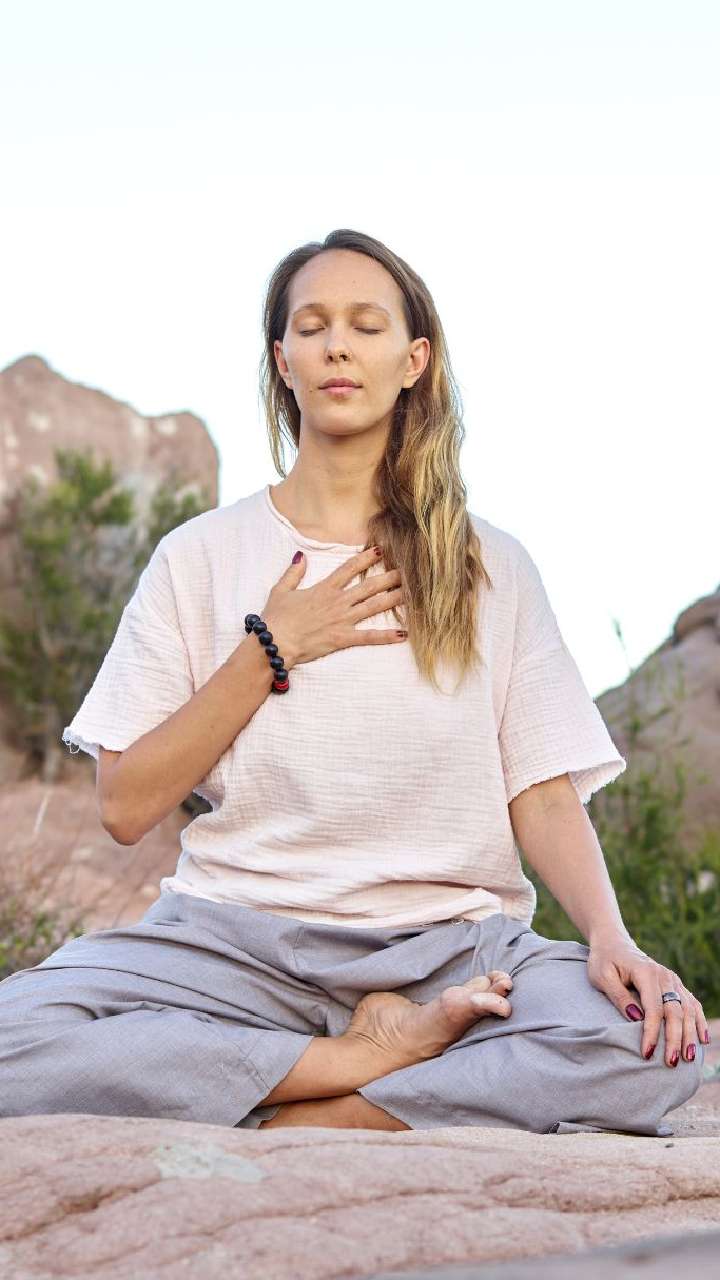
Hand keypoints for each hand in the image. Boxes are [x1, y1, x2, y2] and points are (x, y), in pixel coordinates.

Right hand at [261, 545, 406, 668]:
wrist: (275, 641)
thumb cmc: (276, 618)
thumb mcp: (280, 590)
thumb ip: (293, 572)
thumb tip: (301, 556)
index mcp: (324, 588)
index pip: (349, 568)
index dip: (366, 558)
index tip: (381, 550)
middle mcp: (338, 601)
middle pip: (369, 585)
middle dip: (390, 577)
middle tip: (409, 571)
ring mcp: (342, 619)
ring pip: (374, 606)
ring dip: (394, 599)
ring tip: (413, 594)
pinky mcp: (343, 638)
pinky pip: (369, 636)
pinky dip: (386, 636)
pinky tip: (403, 633)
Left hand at [586, 934, 709, 1066]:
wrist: (613, 943)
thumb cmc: (604, 961)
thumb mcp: (602, 977)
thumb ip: (618, 996)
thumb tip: (636, 1018)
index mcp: (646, 972)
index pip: (653, 1008)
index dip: (652, 1033)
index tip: (646, 1053)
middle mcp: (664, 975)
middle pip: (675, 1011)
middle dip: (674, 1039)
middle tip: (671, 1063)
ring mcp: (672, 979)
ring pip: (687, 1009)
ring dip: (690, 1034)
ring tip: (688, 1058)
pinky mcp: (675, 984)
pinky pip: (692, 1003)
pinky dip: (698, 1021)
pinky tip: (703, 1039)